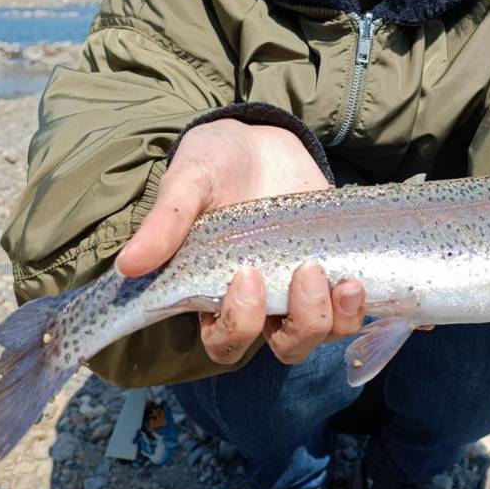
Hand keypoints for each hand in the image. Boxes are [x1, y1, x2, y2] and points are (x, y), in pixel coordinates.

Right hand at [115, 119, 365, 364]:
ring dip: (335, 317)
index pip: (225, 340)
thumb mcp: (189, 182)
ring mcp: (301, 289)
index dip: (239, 325)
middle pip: (285, 347)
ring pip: (323, 334)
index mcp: (217, 292)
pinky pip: (352, 311)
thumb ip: (167, 221)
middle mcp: (263, 301)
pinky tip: (356, 282)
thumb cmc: (215, 165)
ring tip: (343, 281)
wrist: (260, 141)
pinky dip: (359, 307)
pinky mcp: (336, 270)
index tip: (245, 276)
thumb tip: (129, 265)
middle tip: (305, 272)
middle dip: (301, 323)